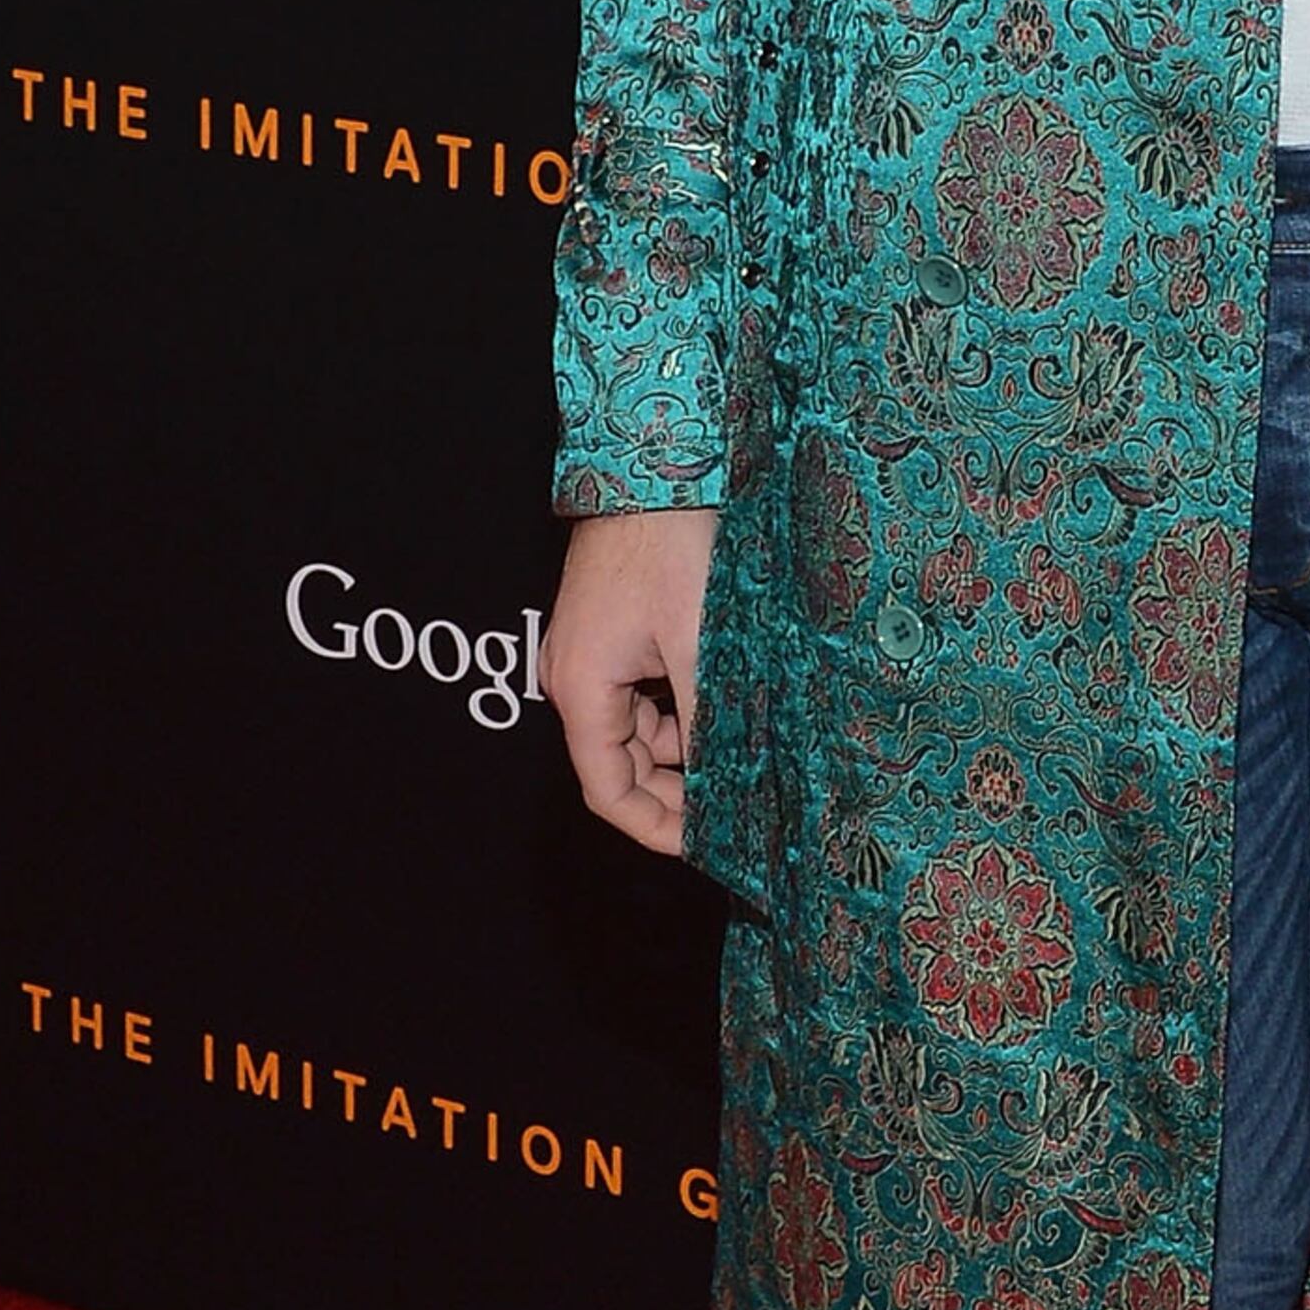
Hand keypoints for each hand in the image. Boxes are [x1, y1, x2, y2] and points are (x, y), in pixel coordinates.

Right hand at [543, 505, 718, 858]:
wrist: (654, 464)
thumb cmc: (672, 547)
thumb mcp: (700, 647)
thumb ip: (707, 723)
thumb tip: (723, 788)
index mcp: (581, 688)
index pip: (608, 790)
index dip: (656, 827)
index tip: (704, 844)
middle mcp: (571, 675)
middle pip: (618, 764)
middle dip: (672, 791)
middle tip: (731, 807)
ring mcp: (586, 652)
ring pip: (632, 729)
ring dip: (680, 749)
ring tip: (738, 753)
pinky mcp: (608, 630)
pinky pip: (637, 693)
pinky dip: (675, 711)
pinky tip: (718, 705)